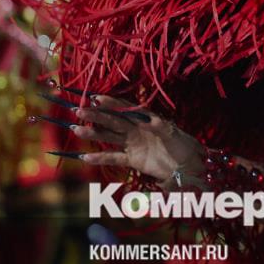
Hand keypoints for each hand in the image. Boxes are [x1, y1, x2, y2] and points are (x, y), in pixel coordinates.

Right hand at [56, 94, 205, 183]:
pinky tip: (85, 156)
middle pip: (112, 120)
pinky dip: (100, 158)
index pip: (125, 108)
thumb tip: (152, 121)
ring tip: (76, 130)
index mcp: (145, 118)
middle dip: (96, 115)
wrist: (187, 166)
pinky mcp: (132, 159)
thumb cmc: (183, 145)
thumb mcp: (174, 135)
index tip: (95, 97)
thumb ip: (162, 128)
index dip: (111, 103)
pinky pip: (113, 158)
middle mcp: (136, 129)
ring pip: (109, 137)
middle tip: (79, 110)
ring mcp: (132, 144)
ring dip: (93, 134)